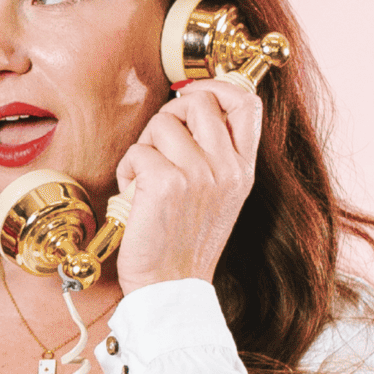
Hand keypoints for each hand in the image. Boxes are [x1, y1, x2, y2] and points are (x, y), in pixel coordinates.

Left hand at [114, 77, 261, 290]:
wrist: (173, 286)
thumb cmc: (185, 242)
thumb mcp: (219, 196)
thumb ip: (215, 156)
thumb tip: (195, 107)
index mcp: (243, 169)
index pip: (246, 103)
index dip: (216, 86)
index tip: (192, 93)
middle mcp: (227, 168)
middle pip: (197, 101)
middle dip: (169, 116)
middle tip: (158, 147)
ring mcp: (199, 174)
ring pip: (160, 123)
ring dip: (144, 148)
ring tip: (147, 181)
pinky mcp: (166, 183)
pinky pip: (137, 152)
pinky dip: (127, 171)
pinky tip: (135, 196)